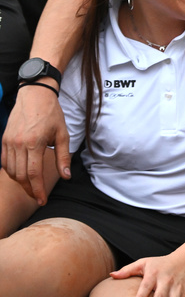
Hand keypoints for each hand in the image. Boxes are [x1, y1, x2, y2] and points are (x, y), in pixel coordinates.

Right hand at [1, 84, 70, 204]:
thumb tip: (66, 176)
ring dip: (20, 183)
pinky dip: (12, 172)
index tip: (42, 200)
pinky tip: (21, 176)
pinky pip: (4, 163)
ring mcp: (8, 142)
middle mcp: (18, 144)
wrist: (34, 95)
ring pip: (11, 171)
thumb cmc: (51, 114)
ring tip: (32, 188)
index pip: (34, 173)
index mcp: (35, 142)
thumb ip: (63, 157)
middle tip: (38, 197)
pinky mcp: (4, 140)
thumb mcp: (63, 134)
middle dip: (30, 189)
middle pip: (21, 176)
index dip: (38, 190)